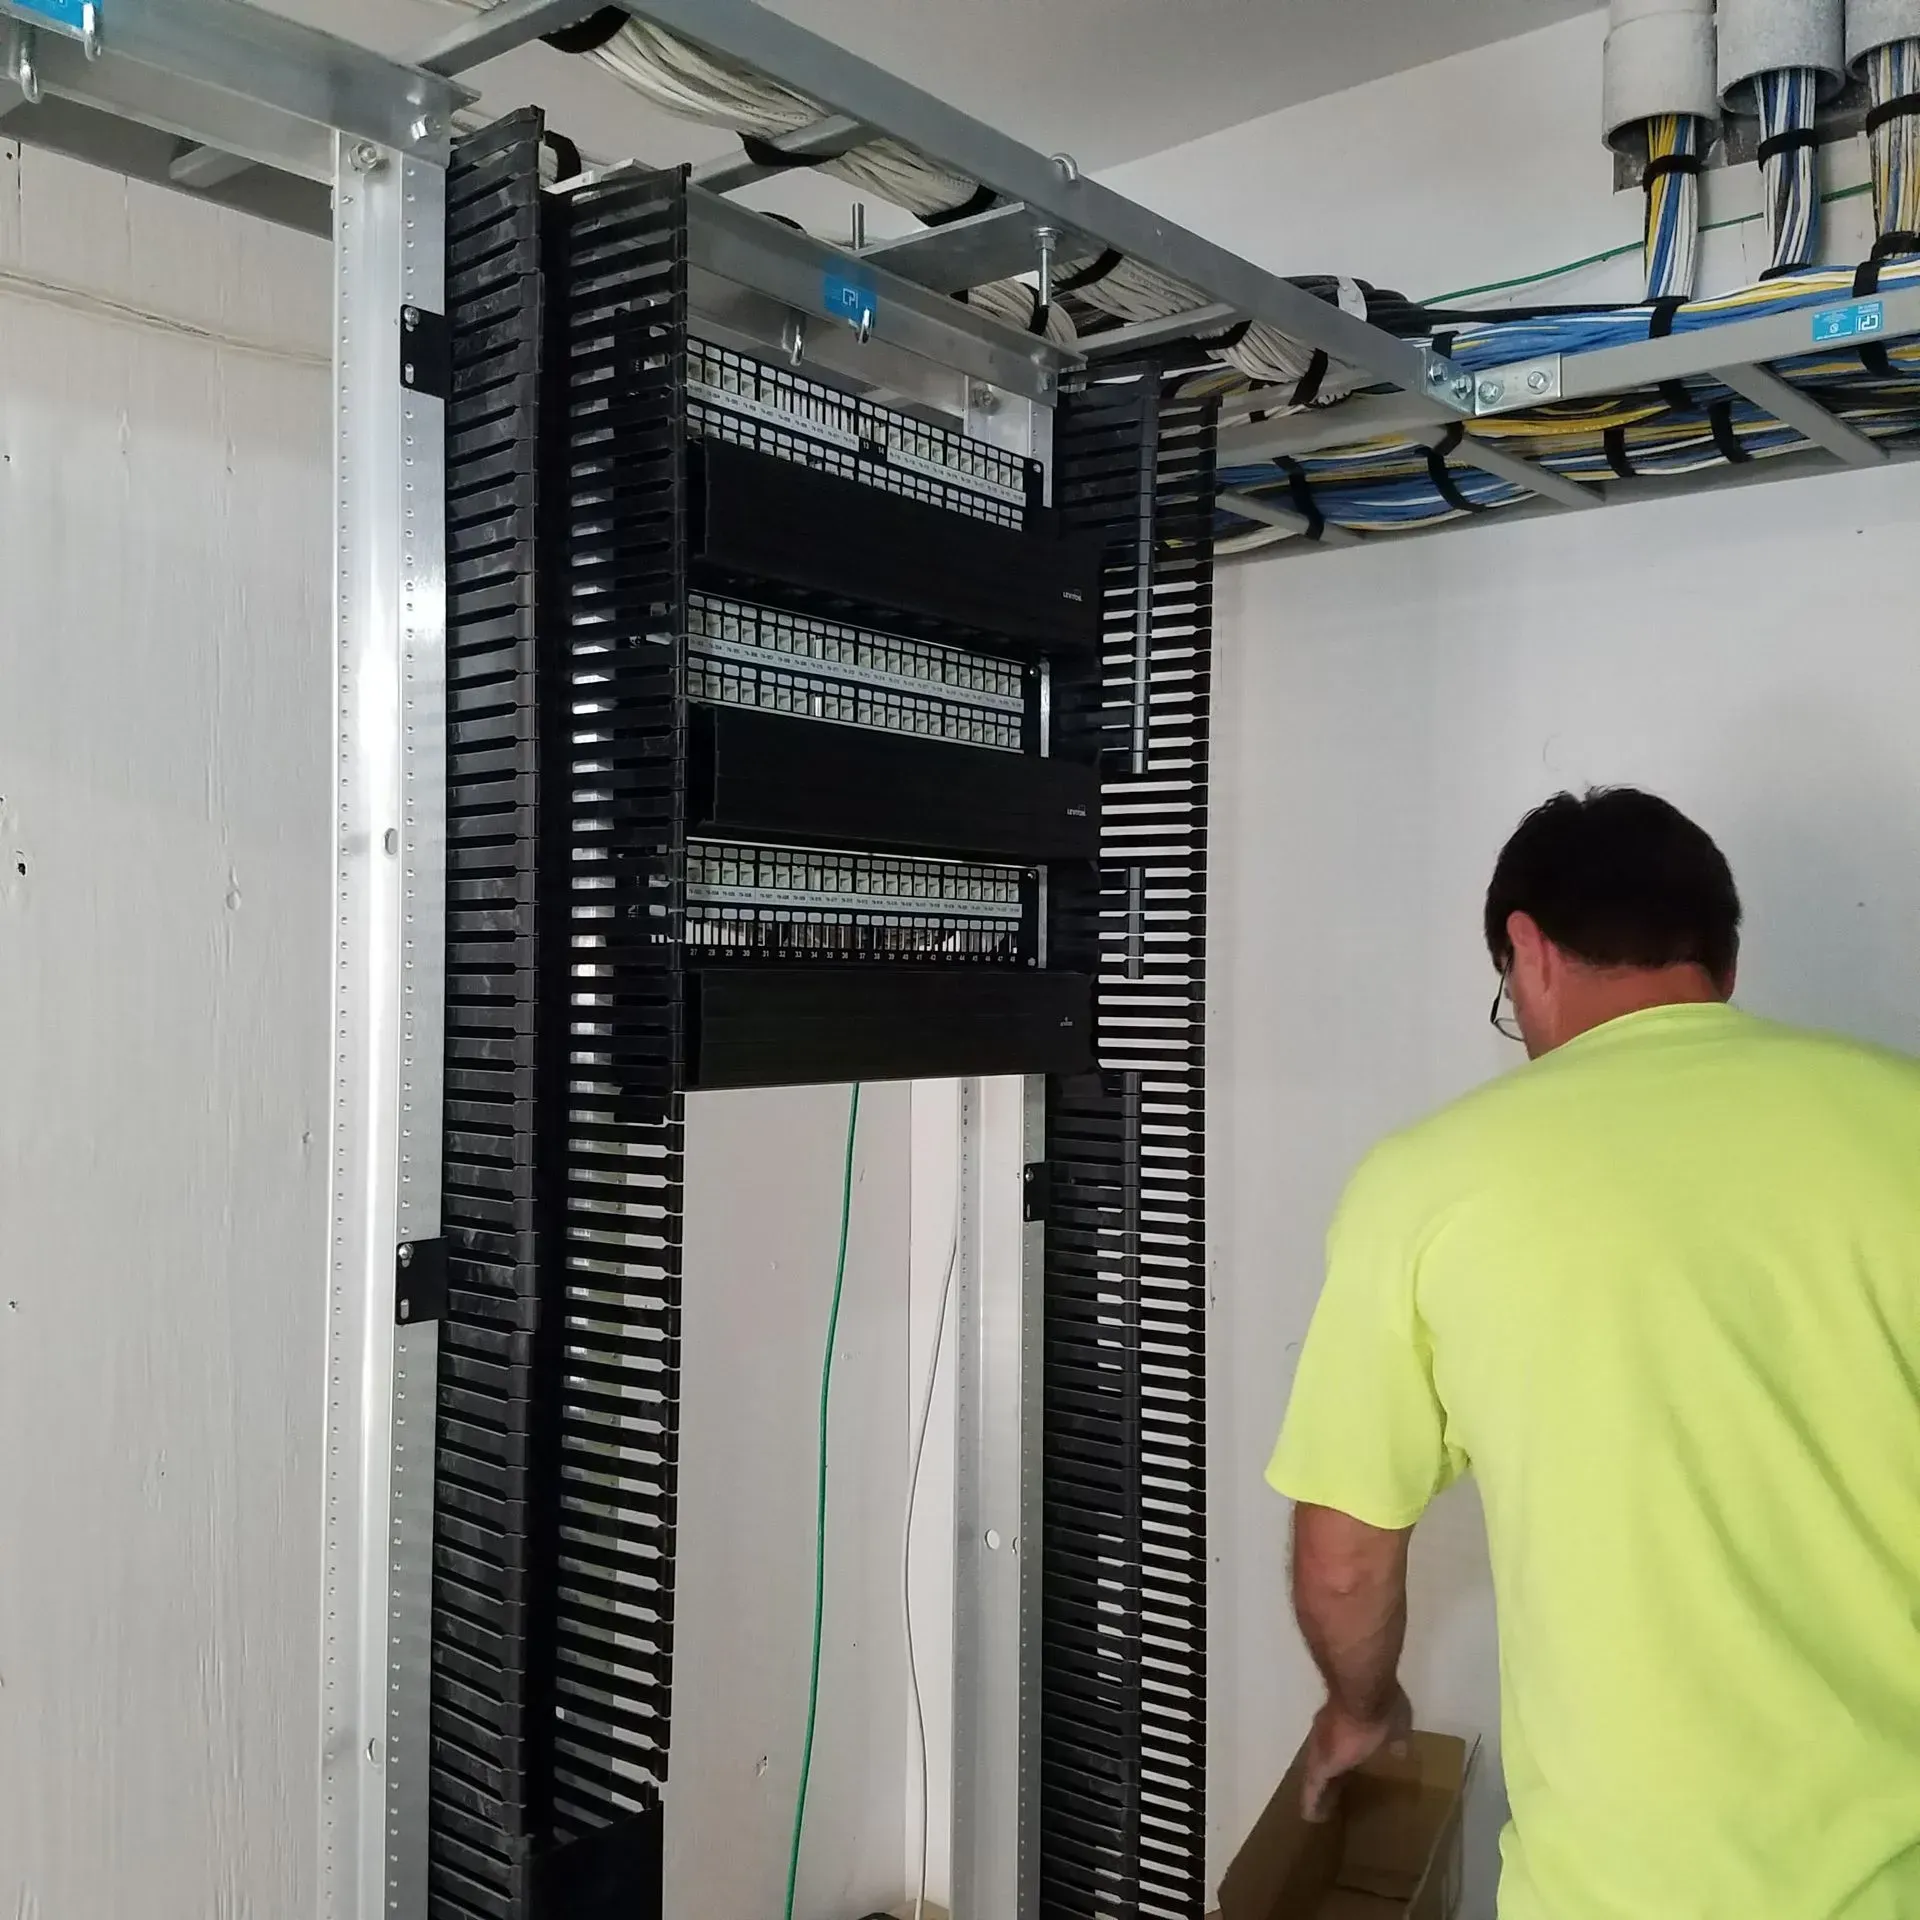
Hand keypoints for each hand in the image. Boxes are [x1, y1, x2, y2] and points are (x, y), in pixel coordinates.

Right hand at [1301, 1685, 1412, 1822]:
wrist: (1362, 1675)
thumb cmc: (1375, 1717)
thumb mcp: (1394, 1736)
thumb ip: (1396, 1746)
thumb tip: (1401, 1754)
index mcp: (1330, 1758)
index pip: (1315, 1785)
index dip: (1313, 1802)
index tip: (1313, 1817)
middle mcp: (1321, 1741)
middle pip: (1315, 1768)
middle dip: (1322, 1785)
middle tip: (1328, 1799)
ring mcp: (1324, 1720)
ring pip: (1320, 1747)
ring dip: (1327, 1762)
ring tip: (1338, 1771)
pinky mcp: (1331, 1703)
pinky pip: (1330, 1730)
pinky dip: (1336, 1742)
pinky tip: (1350, 1737)